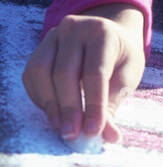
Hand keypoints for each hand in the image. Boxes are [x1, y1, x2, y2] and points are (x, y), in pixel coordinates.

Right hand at [22, 4, 145, 144]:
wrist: (109, 34)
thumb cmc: (120, 57)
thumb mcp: (127, 76)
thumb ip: (115, 103)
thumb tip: (109, 137)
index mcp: (103, 33)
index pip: (95, 72)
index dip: (93, 104)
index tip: (92, 131)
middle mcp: (75, 28)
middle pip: (64, 73)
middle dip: (68, 108)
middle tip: (72, 134)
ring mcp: (53, 36)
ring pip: (41, 72)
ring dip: (49, 104)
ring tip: (61, 127)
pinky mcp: (40, 47)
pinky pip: (31, 74)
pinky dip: (39, 97)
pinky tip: (53, 112)